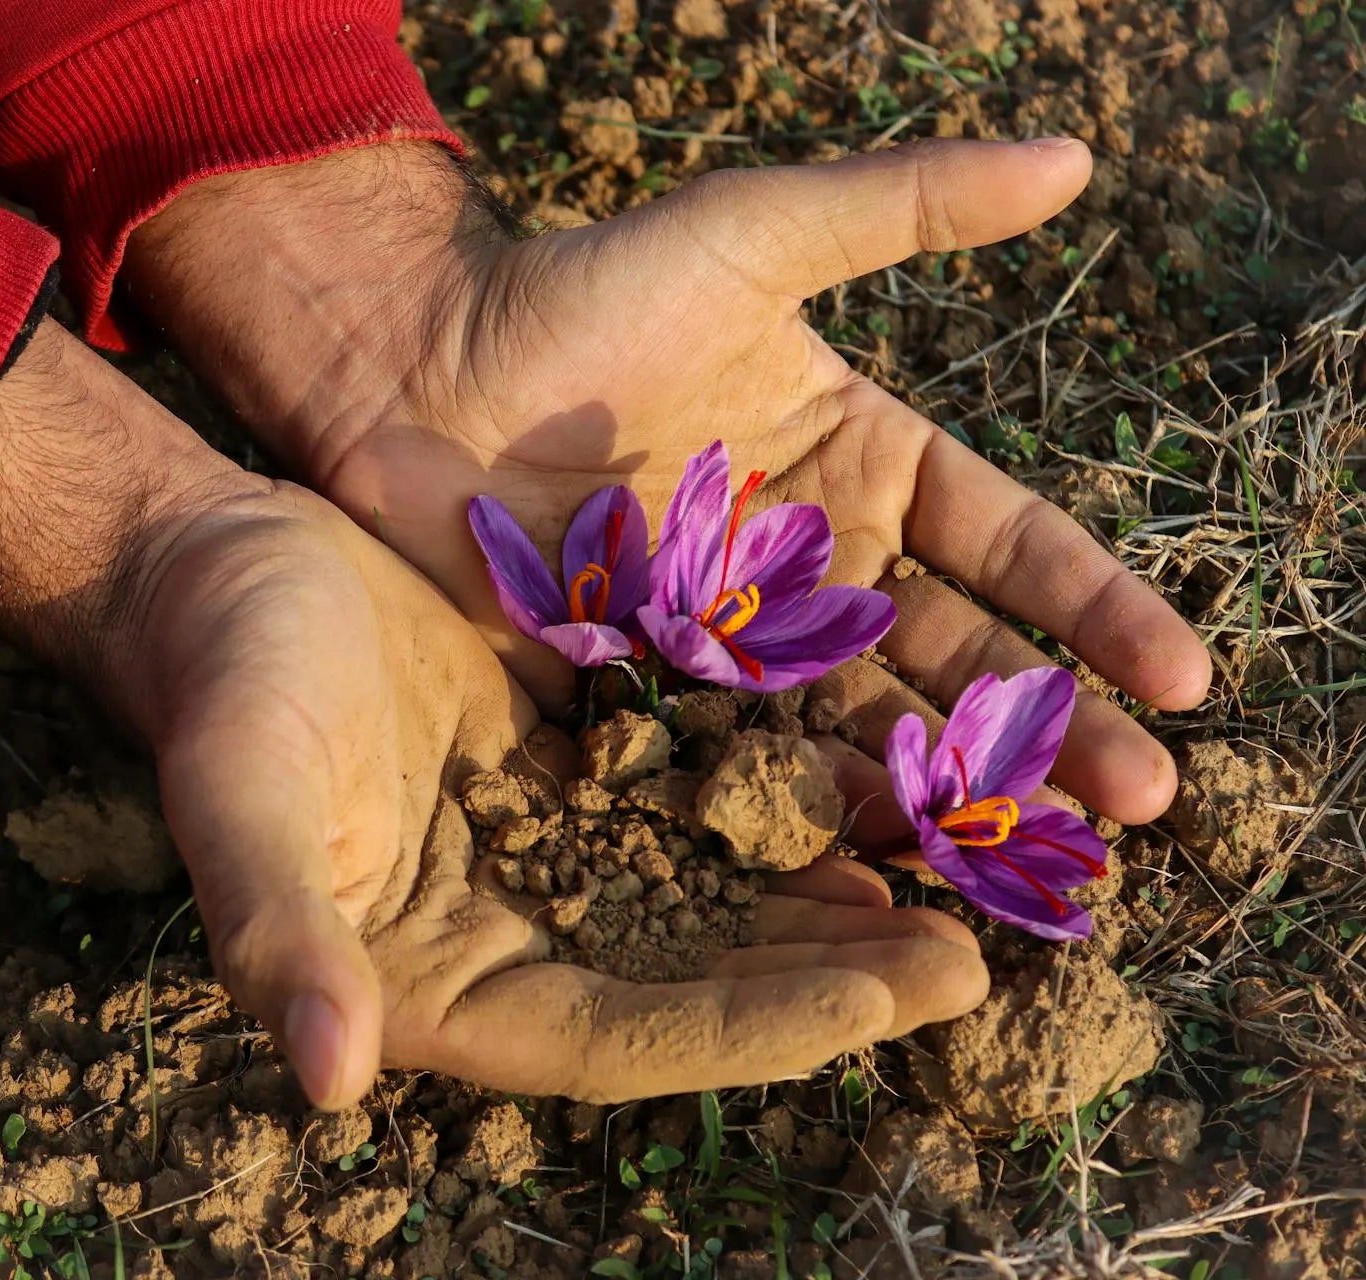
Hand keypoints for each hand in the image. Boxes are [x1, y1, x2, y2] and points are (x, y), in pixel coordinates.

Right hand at [0, 322, 988, 1105]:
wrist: (221, 568)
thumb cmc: (220, 681)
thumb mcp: (238, 791)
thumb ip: (274, 929)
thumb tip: (326, 1081)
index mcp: (439, 985)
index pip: (625, 1035)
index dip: (757, 1025)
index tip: (887, 998)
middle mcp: (514, 937)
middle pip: (698, 982)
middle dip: (832, 976)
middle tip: (974, 958)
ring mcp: (553, 853)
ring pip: (717, 896)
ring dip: (831, 895)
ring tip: (961, 881)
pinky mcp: (577, 766)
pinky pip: (702, 796)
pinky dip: (787, 795)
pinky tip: (879, 773)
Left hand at [124, 140, 1212, 825]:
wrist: (417, 367)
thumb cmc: (583, 291)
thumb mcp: (755, 234)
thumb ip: (905, 207)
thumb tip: (1074, 156)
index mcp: (863, 466)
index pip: (1009, 548)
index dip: (1098, 612)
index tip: (1186, 679)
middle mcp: (815, 567)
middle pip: (954, 661)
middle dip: (1049, 730)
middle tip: (1139, 808)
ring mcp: (732, 640)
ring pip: (858, 726)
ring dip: (945, 793)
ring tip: (1030, 862)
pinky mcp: (648, 691)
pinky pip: (736, 761)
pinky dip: (798, 812)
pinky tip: (867, 870)